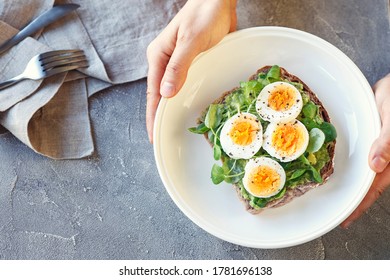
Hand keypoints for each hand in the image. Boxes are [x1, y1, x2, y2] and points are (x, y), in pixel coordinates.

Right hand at [146, 0, 236, 141]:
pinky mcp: (190, 63)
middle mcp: (165, 61)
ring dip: (171, 109)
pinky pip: (183, 84)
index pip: (153, 92)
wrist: (218, 1)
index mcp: (158, 56)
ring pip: (171, 91)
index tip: (152, 135)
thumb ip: (178, 66)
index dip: (152, 115)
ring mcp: (177, 63)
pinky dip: (183, 98)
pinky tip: (187, 108)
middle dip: (159, 116)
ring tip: (171, 129)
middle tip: (161, 138)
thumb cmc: (204, 15)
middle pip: (159, 94)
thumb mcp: (191, 41)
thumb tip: (166, 94)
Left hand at [341, 74, 389, 227]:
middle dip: (350, 199)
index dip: (360, 205)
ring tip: (330, 195)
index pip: (373, 189)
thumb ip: (388, 141)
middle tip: (331, 213)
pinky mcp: (368, 139)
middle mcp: (383, 158)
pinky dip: (346, 164)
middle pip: (365, 184)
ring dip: (347, 183)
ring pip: (360, 172)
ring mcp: (375, 149)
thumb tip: (375, 166)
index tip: (345, 220)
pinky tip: (334, 167)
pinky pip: (357, 156)